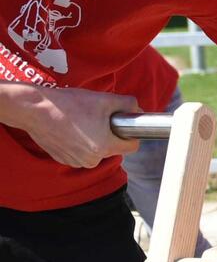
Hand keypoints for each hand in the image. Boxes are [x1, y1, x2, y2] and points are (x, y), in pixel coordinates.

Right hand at [12, 87, 140, 167]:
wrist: (35, 109)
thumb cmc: (69, 104)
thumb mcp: (105, 100)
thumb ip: (128, 105)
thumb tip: (137, 110)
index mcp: (104, 147)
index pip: (132, 147)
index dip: (131, 134)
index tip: (123, 124)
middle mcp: (90, 160)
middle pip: (113, 148)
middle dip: (111, 134)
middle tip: (98, 118)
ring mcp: (75, 161)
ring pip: (97, 151)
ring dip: (95, 139)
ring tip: (83, 122)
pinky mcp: (63, 159)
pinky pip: (81, 153)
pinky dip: (80, 143)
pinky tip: (71, 128)